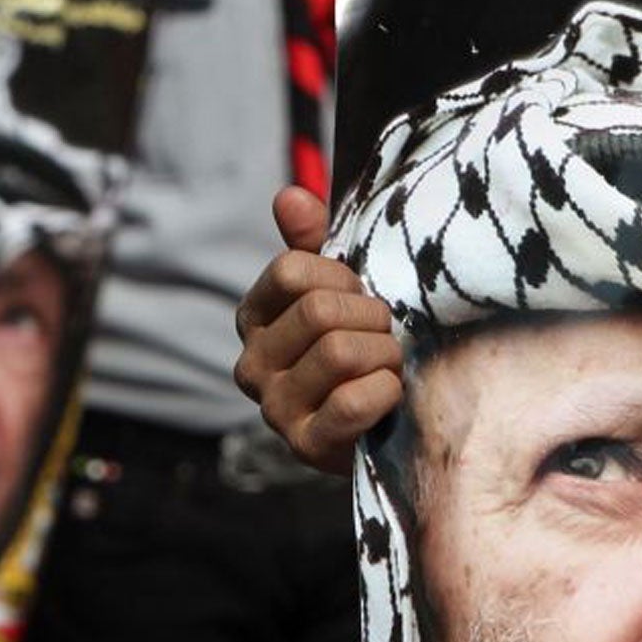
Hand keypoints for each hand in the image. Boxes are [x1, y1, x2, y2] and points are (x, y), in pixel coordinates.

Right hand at [233, 187, 402, 474]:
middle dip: (372, 317)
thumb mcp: (339, 289)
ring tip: (388, 363)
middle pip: (319, 311)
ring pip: (341, 352)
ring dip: (385, 354)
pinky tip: (389, 394)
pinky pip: (354, 401)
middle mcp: (252, 365)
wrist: (383, 428)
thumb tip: (289, 196)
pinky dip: (387, 391)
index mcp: (255, 318)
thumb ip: (313, 242)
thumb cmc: (360, 344)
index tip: (359, 293)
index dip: (341, 276)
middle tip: (383, 334)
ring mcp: (275, 409)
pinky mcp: (306, 446)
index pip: (291, 271)